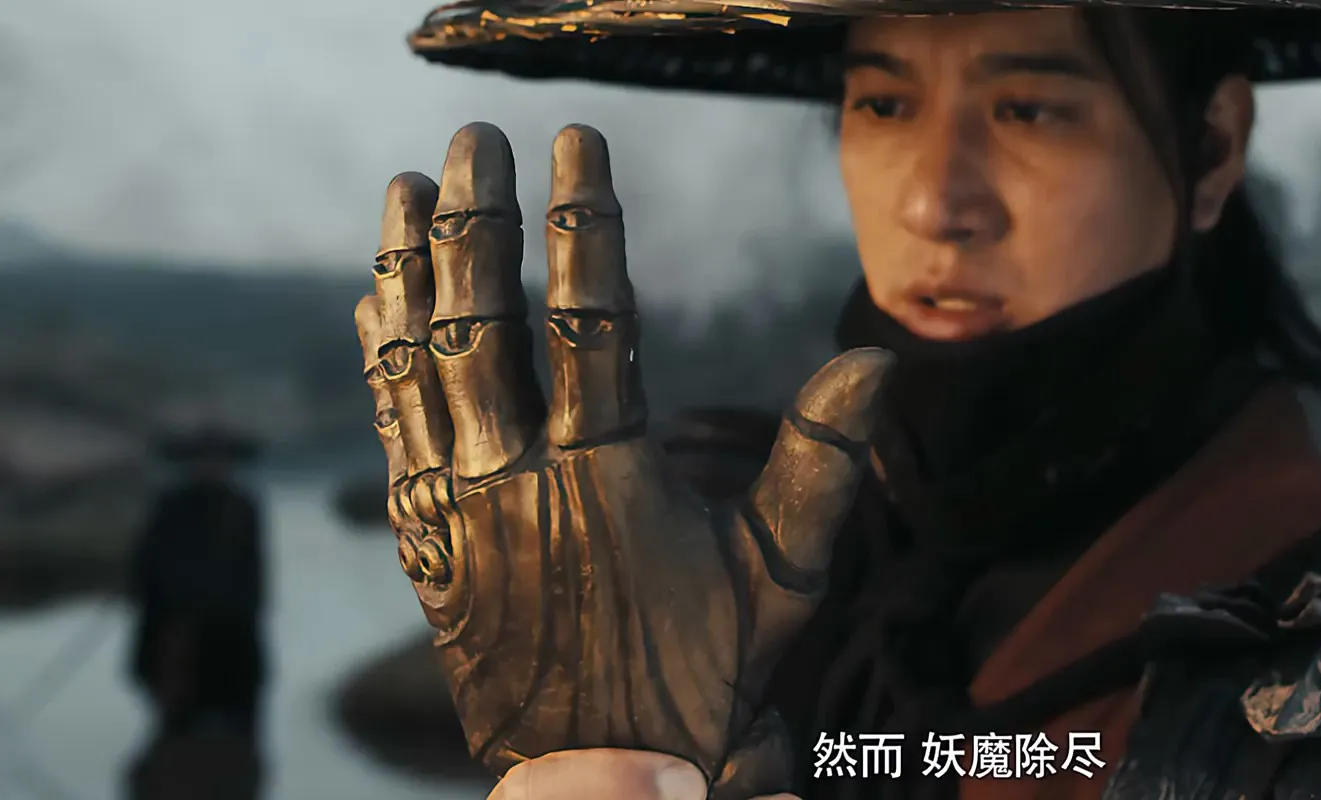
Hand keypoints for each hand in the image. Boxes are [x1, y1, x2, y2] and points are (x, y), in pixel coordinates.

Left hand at [353, 122, 892, 797]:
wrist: (602, 776)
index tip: (577, 149)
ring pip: (421, 370)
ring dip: (409, 271)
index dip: (584, 225)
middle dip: (479, 222)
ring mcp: (460, 517)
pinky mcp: (426, 547)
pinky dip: (381, 358)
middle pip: (485, 327)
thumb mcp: (783, 575)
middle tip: (477, 142)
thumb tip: (875, 361)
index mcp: (611, 480)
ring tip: (405, 190)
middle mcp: (520, 487)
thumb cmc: (705, 677)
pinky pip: (392, 433)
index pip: (593, 322)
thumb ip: (822, 462)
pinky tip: (377, 299)